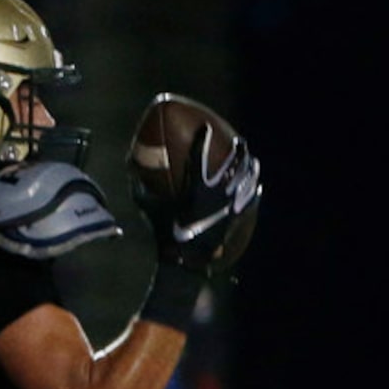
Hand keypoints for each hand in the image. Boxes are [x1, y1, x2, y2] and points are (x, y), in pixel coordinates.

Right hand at [132, 124, 261, 277]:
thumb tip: (131, 176)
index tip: (205, 128)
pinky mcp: (235, 220)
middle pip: (233, 164)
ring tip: (253, 162)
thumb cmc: (166, 234)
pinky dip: (253, 194)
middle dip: (238, 151)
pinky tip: (257, 189)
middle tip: (240, 143)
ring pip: (246, 181)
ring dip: (250, 169)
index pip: (200, 156)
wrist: (186, 259)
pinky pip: (249, 203)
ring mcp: (229, 206)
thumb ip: (141, 191)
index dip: (202, 140)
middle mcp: (217, 193)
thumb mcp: (149, 211)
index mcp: (196, 187)